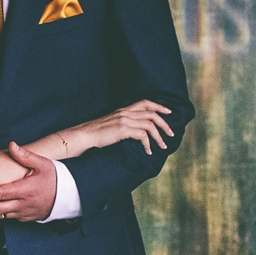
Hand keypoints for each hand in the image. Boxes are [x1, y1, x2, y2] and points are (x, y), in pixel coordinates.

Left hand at [0, 143, 58, 222]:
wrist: (69, 197)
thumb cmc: (55, 179)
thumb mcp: (43, 164)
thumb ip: (25, 155)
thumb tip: (12, 145)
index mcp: (25, 190)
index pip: (1, 192)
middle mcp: (22, 204)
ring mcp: (22, 213)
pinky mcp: (24, 218)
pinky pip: (6, 218)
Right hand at [58, 100, 172, 158]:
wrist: (84, 136)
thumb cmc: (95, 134)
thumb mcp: (111, 124)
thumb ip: (123, 124)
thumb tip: (135, 132)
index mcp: (123, 109)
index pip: (145, 102)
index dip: (159, 106)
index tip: (169, 112)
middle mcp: (125, 112)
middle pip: (152, 113)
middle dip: (164, 123)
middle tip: (171, 134)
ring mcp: (124, 120)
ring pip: (150, 124)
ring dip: (159, 136)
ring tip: (163, 146)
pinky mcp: (123, 130)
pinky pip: (142, 135)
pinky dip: (148, 144)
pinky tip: (148, 152)